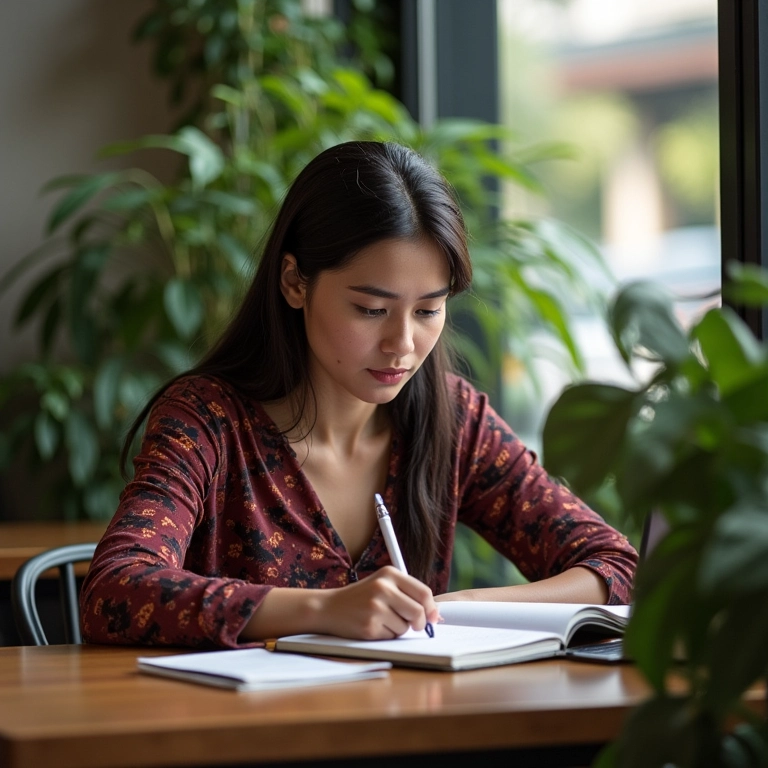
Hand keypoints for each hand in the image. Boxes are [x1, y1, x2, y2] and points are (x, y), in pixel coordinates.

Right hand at [316, 566, 439, 639]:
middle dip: (418, 623)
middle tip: (412, 624)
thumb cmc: (361, 598)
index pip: (423, 592)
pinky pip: (391, 636)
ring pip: (405, 627)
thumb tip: (436, 615)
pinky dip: (386, 635)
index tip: (431, 617)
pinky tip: (373, 626)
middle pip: (418, 611)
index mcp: (389, 573)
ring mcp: (375, 607)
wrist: (329, 608)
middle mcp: (383, 587)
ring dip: (398, 628)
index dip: (431, 608)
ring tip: (382, 620)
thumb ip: (408, 594)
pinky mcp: (369, 625)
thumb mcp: (383, 585)